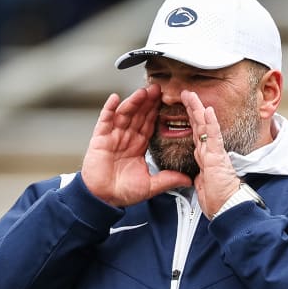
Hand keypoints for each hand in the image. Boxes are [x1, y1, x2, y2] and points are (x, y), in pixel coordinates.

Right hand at [82, 84, 191, 206]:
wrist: (103, 199)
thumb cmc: (122, 192)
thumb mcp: (150, 186)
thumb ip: (168, 179)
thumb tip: (188, 179)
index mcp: (138, 146)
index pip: (149, 124)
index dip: (157, 112)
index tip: (166, 101)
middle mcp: (126, 139)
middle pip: (138, 115)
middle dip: (148, 102)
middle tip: (158, 88)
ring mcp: (113, 137)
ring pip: (125, 114)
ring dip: (133, 102)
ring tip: (143, 91)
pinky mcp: (100, 139)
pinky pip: (105, 120)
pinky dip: (109, 109)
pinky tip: (115, 98)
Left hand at [183, 91, 240, 217]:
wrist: (228, 209)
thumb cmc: (219, 202)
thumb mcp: (203, 188)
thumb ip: (200, 179)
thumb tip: (198, 177)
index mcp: (206, 159)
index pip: (197, 135)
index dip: (192, 122)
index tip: (188, 110)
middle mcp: (210, 153)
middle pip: (199, 126)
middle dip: (192, 109)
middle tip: (187, 94)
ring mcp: (214, 153)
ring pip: (204, 127)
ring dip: (197, 110)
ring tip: (191, 95)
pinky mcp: (217, 157)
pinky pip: (213, 136)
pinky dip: (210, 123)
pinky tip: (207, 110)